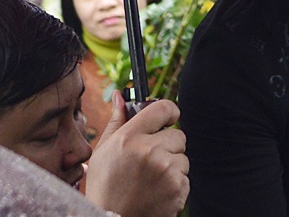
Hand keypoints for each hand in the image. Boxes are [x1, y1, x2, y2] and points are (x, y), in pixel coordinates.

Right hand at [85, 94, 188, 216]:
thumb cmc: (104, 186)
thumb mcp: (103, 150)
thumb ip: (117, 120)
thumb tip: (120, 96)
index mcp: (130, 137)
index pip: (163, 108)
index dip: (169, 111)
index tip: (168, 117)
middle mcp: (150, 151)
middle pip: (178, 135)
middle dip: (168, 145)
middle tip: (151, 159)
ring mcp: (165, 171)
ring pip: (183, 158)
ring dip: (172, 167)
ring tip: (151, 179)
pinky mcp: (177, 190)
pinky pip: (185, 178)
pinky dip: (175, 185)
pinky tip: (156, 191)